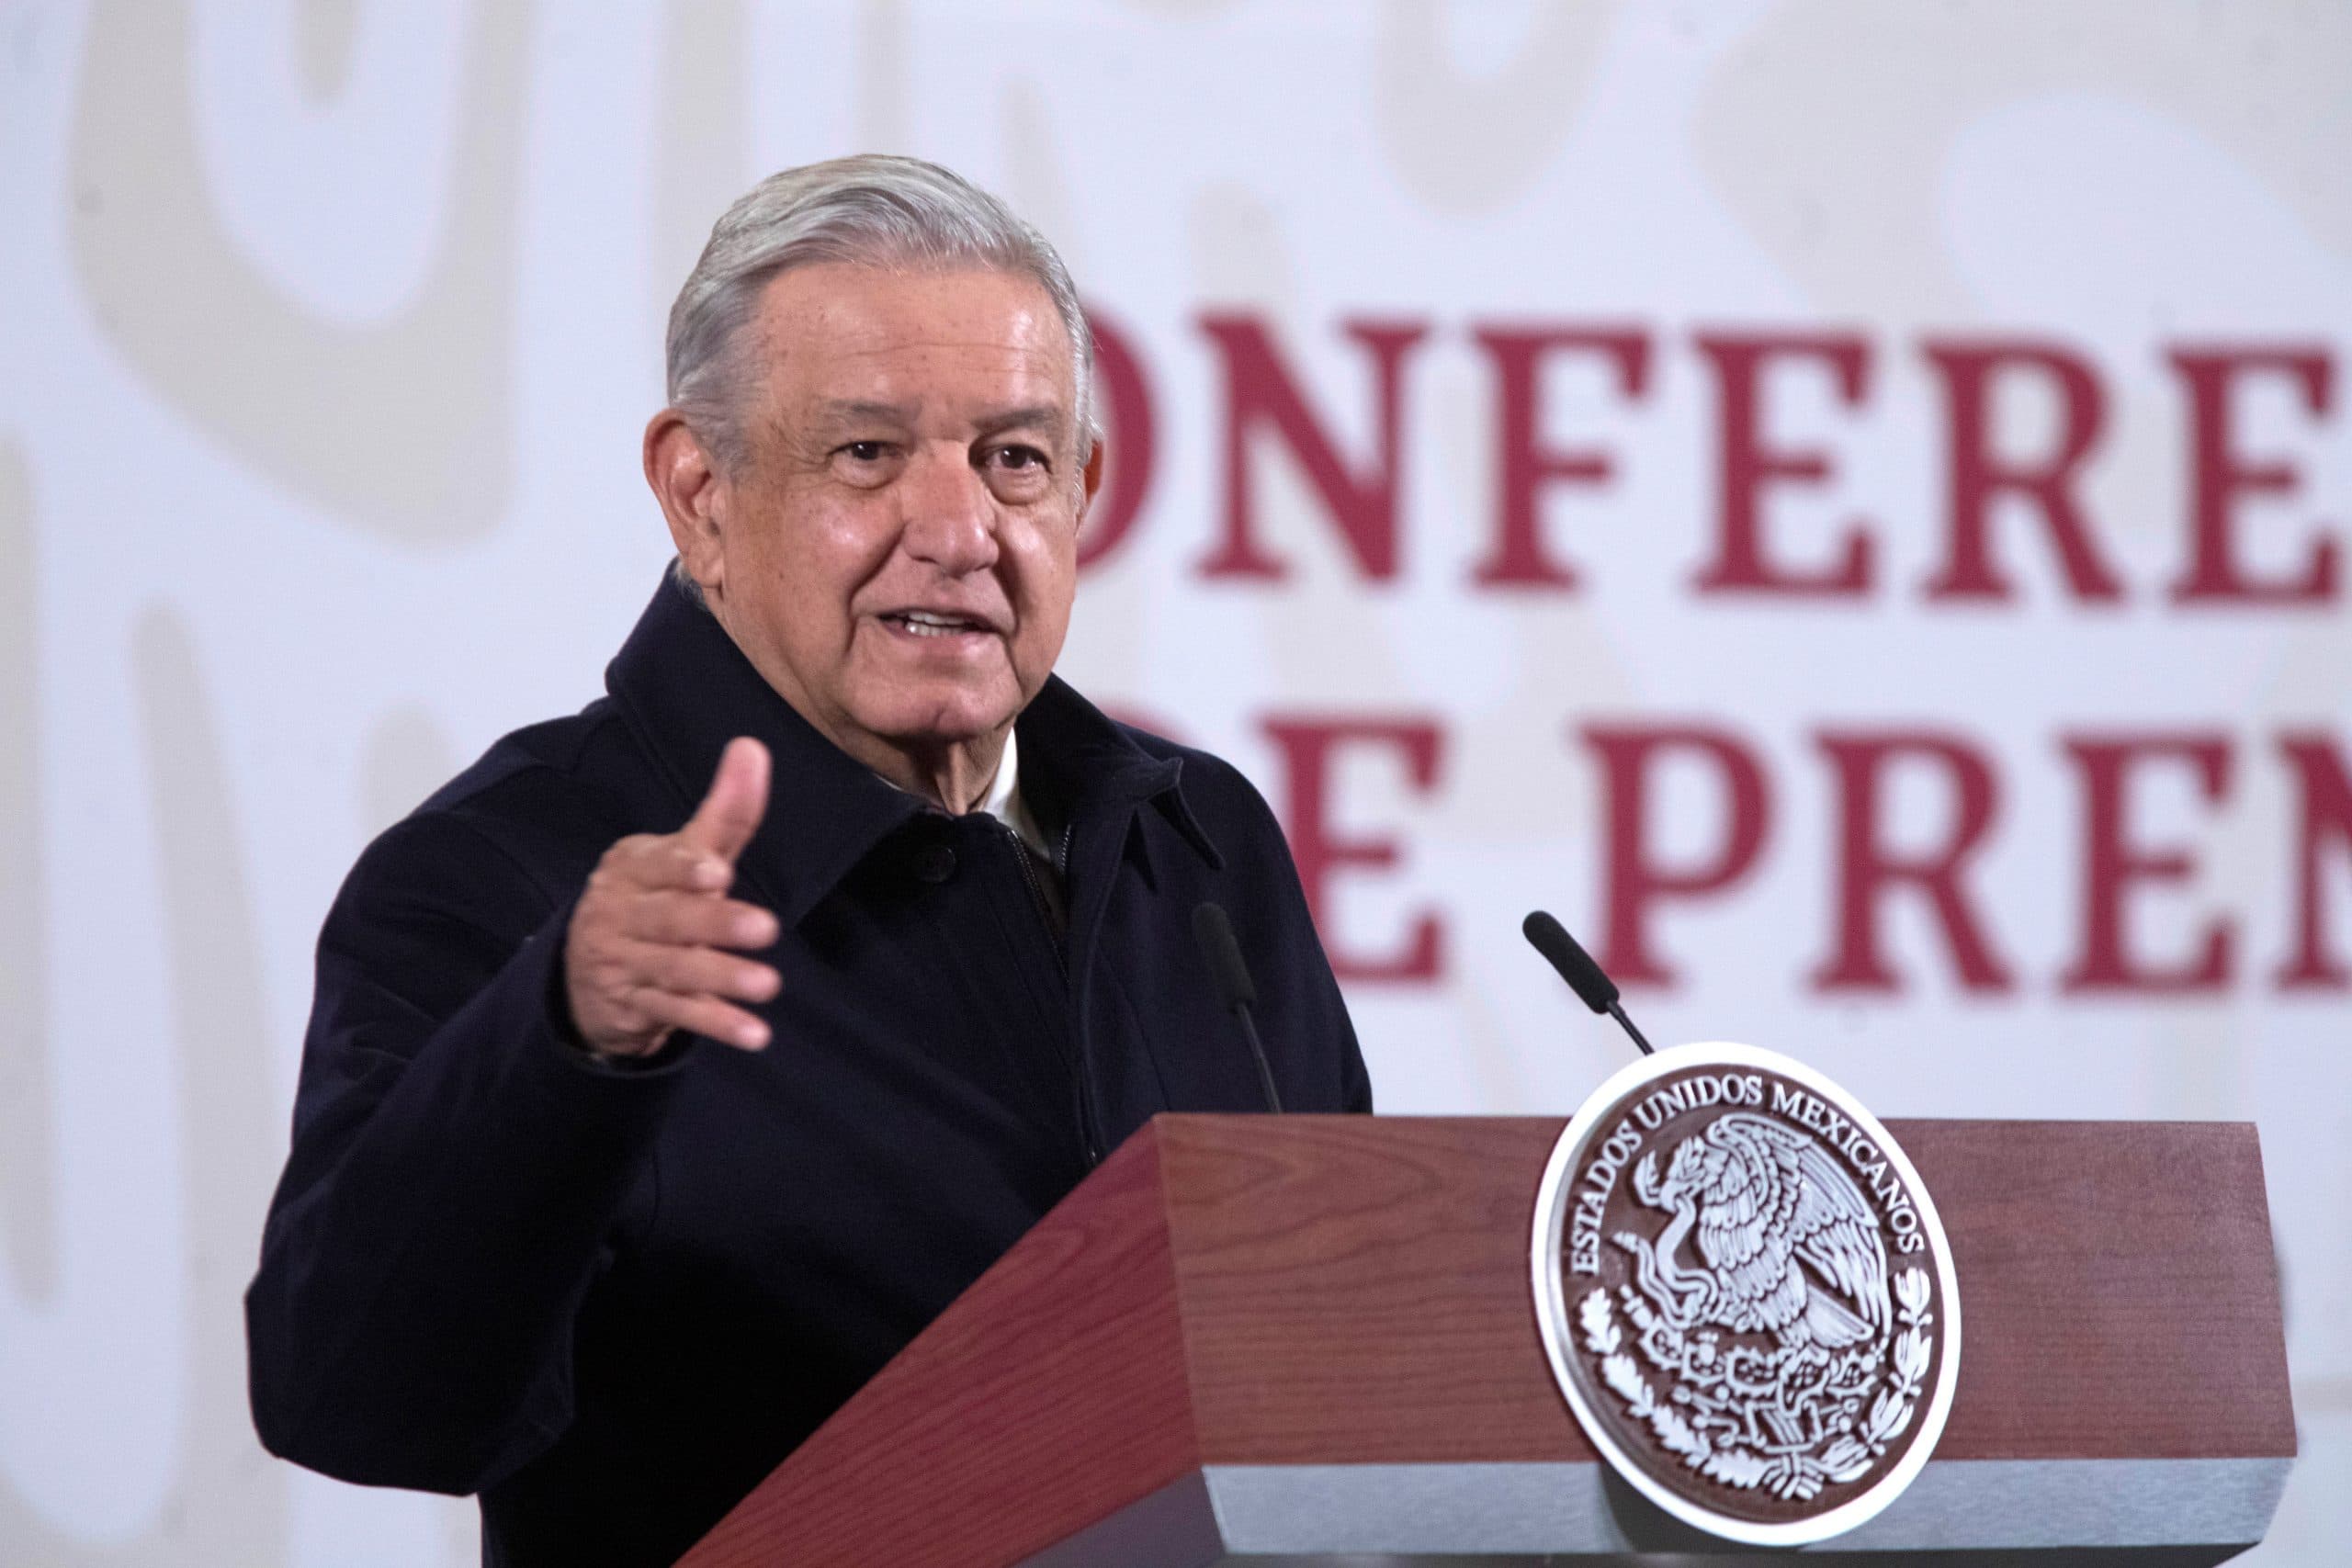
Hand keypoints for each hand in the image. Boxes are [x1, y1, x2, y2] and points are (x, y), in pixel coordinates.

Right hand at [563, 737, 780, 1057]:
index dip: (684, 869)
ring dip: (722, 979)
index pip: (657, 865)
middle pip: (670, 920)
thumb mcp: (683, 853)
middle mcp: (620, 913)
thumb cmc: (654, 896)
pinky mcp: (634, 1006)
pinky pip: (676, 1015)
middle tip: (765, 929)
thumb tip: (753, 746)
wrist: (585, 968)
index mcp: (631, 867)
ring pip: (675, 970)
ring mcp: (624, 962)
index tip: (716, 873)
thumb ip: (724, 810)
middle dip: (715, 925)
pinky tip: (756, 1034)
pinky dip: (716, 1024)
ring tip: (769, 985)